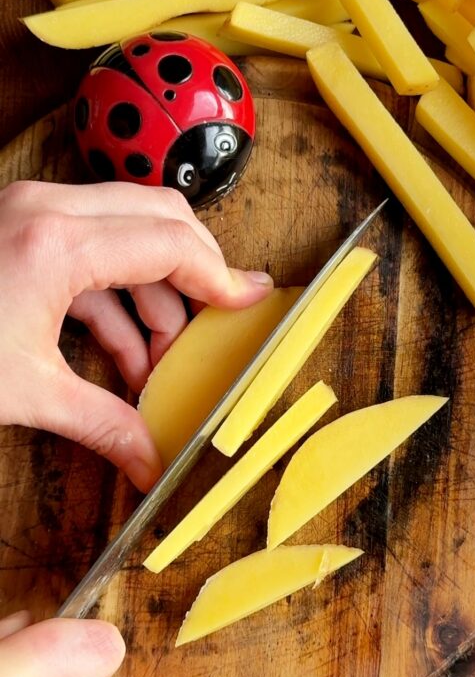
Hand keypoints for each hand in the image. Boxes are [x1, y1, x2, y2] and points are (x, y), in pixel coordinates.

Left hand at [0, 181, 272, 490]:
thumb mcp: (25, 393)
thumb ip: (103, 424)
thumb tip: (151, 466)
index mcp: (57, 243)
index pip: (171, 243)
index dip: (219, 275)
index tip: (250, 300)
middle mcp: (49, 209)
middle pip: (159, 216)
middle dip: (193, 272)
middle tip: (215, 318)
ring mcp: (30, 210)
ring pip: (126, 228)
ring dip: (152, 291)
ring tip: (158, 359)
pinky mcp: (18, 225)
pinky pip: (88, 245)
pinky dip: (113, 293)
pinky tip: (122, 351)